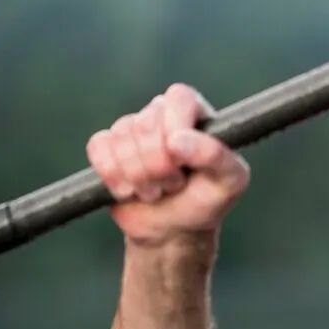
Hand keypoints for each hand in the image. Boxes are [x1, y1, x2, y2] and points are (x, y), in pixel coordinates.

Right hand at [87, 84, 249, 246]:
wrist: (173, 230)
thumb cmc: (206, 202)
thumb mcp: (230, 183)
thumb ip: (216, 157)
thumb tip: (177, 140)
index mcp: (194, 112)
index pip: (178, 98)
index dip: (175, 129)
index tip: (182, 162)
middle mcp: (161, 113)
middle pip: (146, 124)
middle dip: (159, 166)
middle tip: (173, 185)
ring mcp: (131, 128)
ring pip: (121, 139)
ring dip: (139, 177)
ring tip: (156, 191)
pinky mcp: (106, 145)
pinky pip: (99, 149)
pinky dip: (114, 177)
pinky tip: (129, 191)